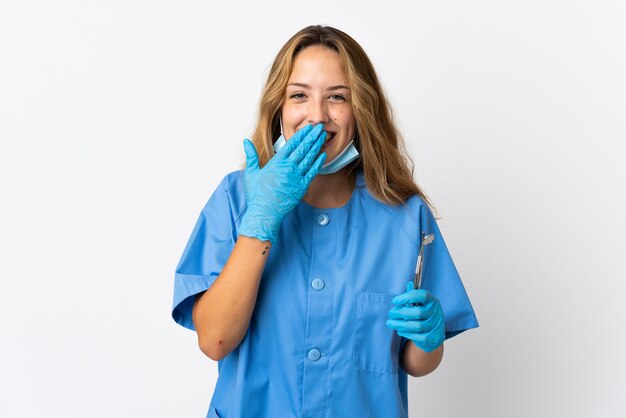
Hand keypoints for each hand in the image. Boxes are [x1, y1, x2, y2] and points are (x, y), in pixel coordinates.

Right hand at [239, 124, 326, 242]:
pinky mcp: (301, 187)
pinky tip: (322, 155)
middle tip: (320, 127)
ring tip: (323, 137)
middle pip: (303, 148)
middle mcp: (288, 168)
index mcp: (276, 163)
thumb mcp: (250, 173)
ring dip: (316, 146)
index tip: (308, 128)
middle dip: (312, 136)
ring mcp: (296, 177)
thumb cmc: (256, 195)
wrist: (264, 213)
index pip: (292, 144)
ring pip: (309, 158)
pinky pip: (312, 172)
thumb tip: (246, 141)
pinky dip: (317, 163)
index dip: (301, 135)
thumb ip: (251, 156)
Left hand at [386, 281, 444, 351]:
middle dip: (401, 313)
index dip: (408, 297)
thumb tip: (409, 284)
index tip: (395, 301)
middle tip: (391, 313)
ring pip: (417, 325)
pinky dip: (406, 333)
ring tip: (390, 323)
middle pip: (418, 312)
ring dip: (401, 324)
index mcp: (433, 301)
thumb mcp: (420, 304)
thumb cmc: (424, 316)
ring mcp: (436, 326)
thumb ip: (414, 296)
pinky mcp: (433, 337)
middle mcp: (437, 312)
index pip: (422, 295)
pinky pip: (418, 336)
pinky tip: (399, 330)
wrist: (434, 335)